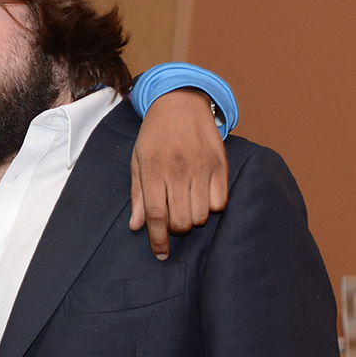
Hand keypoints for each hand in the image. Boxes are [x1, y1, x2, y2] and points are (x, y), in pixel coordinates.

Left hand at [129, 89, 227, 258]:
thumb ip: (138, 195)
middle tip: (172, 217)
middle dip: (175, 228)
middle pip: (181, 220)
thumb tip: (137, 226)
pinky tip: (201, 195)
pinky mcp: (221, 165)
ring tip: (185, 203)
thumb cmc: (154, 135)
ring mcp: (202, 167)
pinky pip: (220, 203)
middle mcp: (178, 170)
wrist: (180, 103)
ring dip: (193, 218)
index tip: (160, 253)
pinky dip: (211, 207)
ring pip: (202, 215)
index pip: (156, 215)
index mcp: (154, 170)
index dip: (158, 239)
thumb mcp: (137, 161)